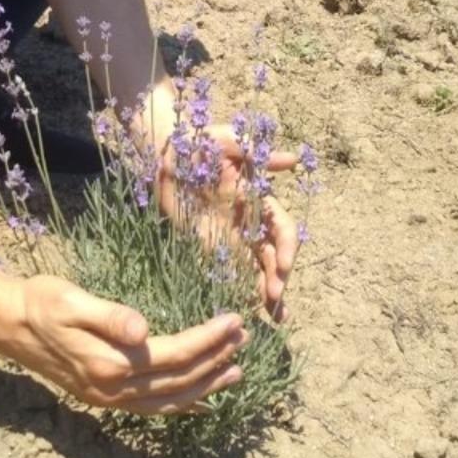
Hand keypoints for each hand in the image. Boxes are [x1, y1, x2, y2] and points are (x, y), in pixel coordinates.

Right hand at [0, 275, 246, 414]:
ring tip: (236, 371)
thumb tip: (143, 331)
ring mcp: (108, 399)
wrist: (7, 323)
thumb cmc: (40, 302)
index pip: (174, 355)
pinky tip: (201, 402)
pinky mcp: (103, 397)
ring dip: (206, 386)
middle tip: (244, 338)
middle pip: (178, 380)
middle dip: (215, 360)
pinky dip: (181, 405)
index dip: (208, 340)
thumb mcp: (71, 299)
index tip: (234, 320)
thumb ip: (109, 317)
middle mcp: (112, 389)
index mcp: (109, 363)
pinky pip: (152, 408)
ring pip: (169, 400)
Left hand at [155, 123, 300, 323]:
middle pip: (273, 254)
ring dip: (269, 290)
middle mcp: (249, 220)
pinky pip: (232, 270)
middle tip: (276, 300)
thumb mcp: (226, 140)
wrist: (165, 150)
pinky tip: (252, 309)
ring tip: (276, 318)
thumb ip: (255, 152)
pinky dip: (244, 289)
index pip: (281, 228)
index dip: (286, 247)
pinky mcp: (211, 244)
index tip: (283, 266)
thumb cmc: (197, 140)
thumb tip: (293, 160)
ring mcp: (231, 235)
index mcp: (258, 197)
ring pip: (258, 268)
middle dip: (279, 277)